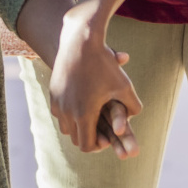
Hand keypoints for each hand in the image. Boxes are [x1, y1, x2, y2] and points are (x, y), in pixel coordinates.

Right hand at [49, 8, 142, 154]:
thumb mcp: (124, 85)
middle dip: (89, 136)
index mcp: (84, 114)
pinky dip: (69, 114)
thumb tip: (134, 118)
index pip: (87, 146)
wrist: (80, 40)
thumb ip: (133, 107)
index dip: (99, 146)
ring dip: (77, 126)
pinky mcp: (52, 92)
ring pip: (65, 126)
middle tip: (102, 129)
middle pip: (75, 138)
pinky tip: (81, 103)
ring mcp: (57, 101)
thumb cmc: (105, 63)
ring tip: (91, 117)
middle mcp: (66, 111)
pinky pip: (59, 112)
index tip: (108, 137)